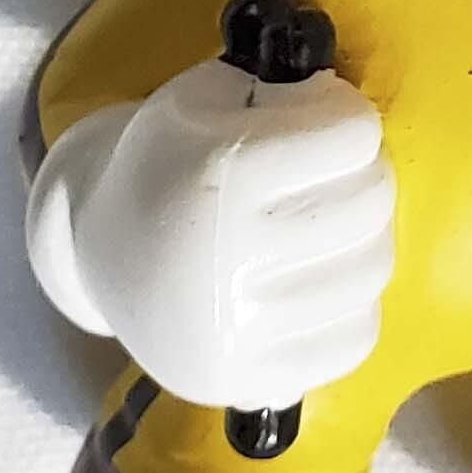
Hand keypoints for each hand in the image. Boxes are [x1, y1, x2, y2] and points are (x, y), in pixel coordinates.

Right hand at [25, 58, 394, 409]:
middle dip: (363, 174)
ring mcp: (237, 328)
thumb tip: (354, 122)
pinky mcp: (246, 380)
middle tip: (331, 172)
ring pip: (370, 269)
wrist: (101, 250)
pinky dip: (351, 302)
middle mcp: (227, 254)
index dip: (348, 117)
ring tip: (325, 224)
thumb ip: (282, 92)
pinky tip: (316, 279)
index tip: (325, 119)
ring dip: (362, 237)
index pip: (351, 136)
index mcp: (218, 171)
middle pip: (369, 202)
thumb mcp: (204, 97)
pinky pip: (355, 337)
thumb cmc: (168, 160)